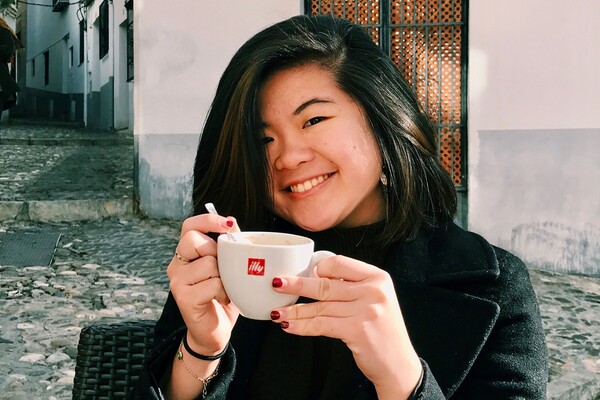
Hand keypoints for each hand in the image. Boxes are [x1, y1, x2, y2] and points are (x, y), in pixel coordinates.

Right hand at [167, 214, 239, 354]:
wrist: (213, 333)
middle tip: (224, 270)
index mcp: (186, 254)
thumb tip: (232, 223)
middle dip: (217, 252)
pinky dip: (225, 292)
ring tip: (225, 289)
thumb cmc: (221, 298)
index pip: (189, 226)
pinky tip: (222, 300)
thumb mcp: (227, 268)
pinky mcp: (183, 297)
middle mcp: (176, 265)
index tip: (229, 225)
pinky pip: (212, 284)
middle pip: (194, 240)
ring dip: (225, 277)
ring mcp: (177, 281)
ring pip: (208, 263)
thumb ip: (227, 247)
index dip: (208, 219)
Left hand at [270, 255, 422, 398]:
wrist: (398, 364)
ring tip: (277, 312)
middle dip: (296, 285)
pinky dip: (303, 326)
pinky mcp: (357, 330)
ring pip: (320, 306)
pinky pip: (322, 324)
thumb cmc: (382, 331)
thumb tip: (316, 276)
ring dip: (294, 310)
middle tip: (277, 284)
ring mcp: (366, 310)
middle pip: (325, 284)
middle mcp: (373, 290)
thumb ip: (353, 286)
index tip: (304, 273)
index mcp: (378, 277)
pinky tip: (289, 326)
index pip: (339, 262)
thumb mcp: (376, 299)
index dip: (318, 267)